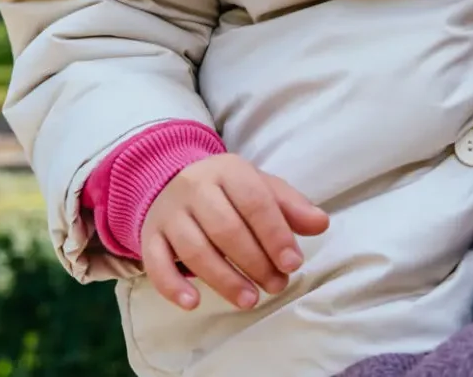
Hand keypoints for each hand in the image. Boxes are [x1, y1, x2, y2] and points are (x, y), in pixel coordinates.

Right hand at [139, 153, 328, 311]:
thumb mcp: (259, 187)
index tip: (293, 263)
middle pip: (224, 227)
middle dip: (254, 261)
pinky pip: (156, 262)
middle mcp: (194, 186)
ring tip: (250, 300)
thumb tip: (321, 222)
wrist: (171, 182)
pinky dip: (172, 285)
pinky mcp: (151, 236)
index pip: (253, 199)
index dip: (275, 233)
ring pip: (194, 248)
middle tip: (276, 285)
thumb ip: (289, 206)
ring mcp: (170, 212)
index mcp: (226, 169)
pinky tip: (193, 303)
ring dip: (224, 279)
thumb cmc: (227, 192)